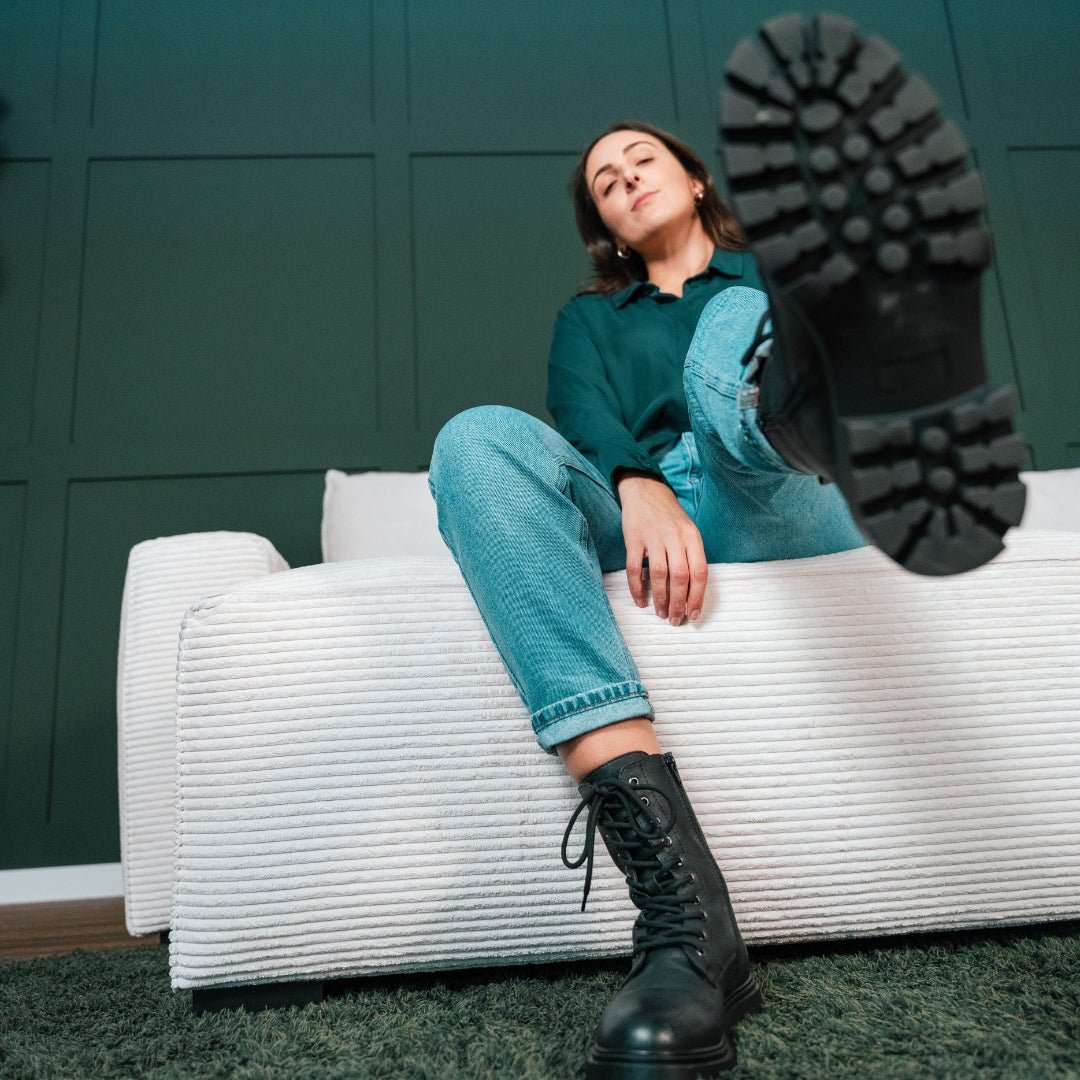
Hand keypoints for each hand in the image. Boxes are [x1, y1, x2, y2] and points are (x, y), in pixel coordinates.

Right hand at [615, 472, 707, 625]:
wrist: (646, 492)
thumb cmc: (670, 517)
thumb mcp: (688, 531)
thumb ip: (692, 557)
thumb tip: (691, 593)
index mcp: (692, 537)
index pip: (700, 572)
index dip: (698, 597)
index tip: (693, 615)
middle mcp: (675, 537)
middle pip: (680, 577)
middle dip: (678, 603)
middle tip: (674, 619)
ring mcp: (653, 538)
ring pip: (659, 575)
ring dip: (660, 598)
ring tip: (660, 613)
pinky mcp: (633, 539)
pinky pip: (634, 569)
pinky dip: (637, 588)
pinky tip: (641, 601)